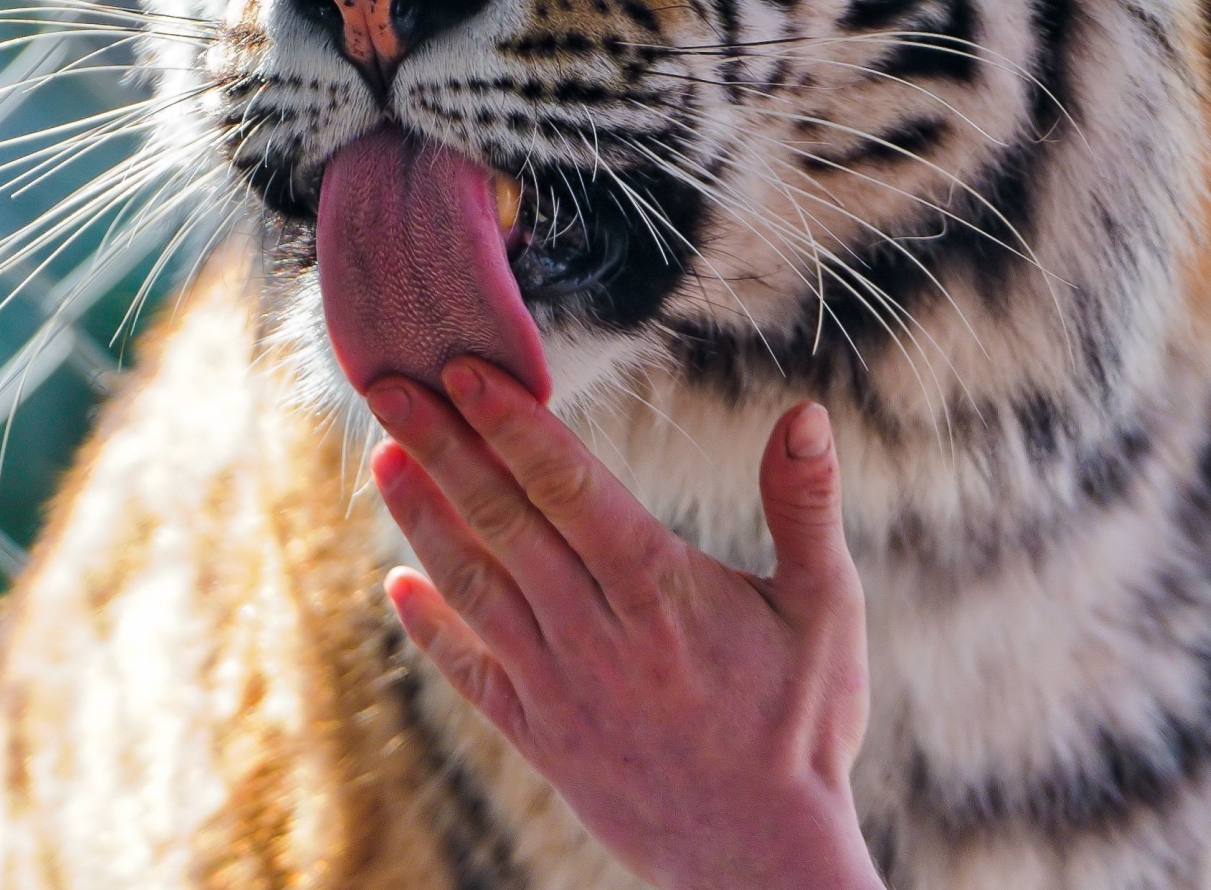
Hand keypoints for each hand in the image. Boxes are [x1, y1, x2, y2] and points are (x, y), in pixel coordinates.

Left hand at [365, 359, 880, 889]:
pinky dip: (429, 626)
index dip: (513, 425)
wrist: (761, 860)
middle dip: (443, 445)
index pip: (569, 487)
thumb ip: (806, 508)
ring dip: (423, 518)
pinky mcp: (540, 737)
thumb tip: (805, 414)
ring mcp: (558, 687)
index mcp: (659, 590)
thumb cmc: (803, 727)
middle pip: (503, 521)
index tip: (465, 370)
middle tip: (388, 384)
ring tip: (384, 457)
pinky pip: (470, 672)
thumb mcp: (826, 610)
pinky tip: (397, 584)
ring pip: (473, 586)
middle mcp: (594, 633)